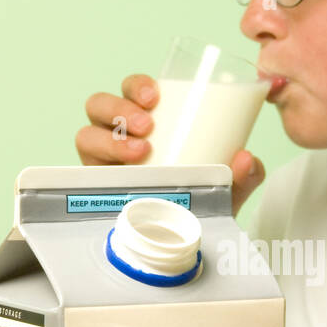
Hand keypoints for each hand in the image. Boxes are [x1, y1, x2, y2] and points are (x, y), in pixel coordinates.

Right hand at [76, 74, 265, 217]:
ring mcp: (104, 160)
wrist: (186, 240)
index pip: (133, 91)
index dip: (137, 85)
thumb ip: (243, 176)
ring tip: (139, 151)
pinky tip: (115, 170)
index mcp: (149, 123)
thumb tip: (245, 159)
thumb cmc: (200, 201)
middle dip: (119, 107)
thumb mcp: (227, 187)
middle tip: (148, 126)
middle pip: (101, 105)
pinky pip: (81, 167)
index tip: (155, 96)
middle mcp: (120, 136)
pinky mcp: (94, 184)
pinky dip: (95, 164)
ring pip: (87, 133)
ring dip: (108, 136)